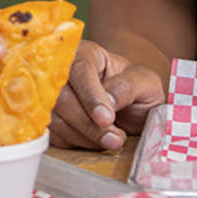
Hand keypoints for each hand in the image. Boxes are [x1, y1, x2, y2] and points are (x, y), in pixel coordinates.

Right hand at [49, 41, 165, 151]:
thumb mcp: (145, 83)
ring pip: (54, 118)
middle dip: (87, 123)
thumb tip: (108, 100)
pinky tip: (97, 140)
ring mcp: (53, 96)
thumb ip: (127, 87)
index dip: (91, 95)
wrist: (135, 111)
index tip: (106, 119)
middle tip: (115, 138)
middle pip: (60, 96)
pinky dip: (77, 143)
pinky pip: (55, 135)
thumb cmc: (140, 91)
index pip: (80, 69)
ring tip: (112, 140)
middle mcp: (64, 71)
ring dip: (84, 136)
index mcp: (87, 54)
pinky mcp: (50, 119)